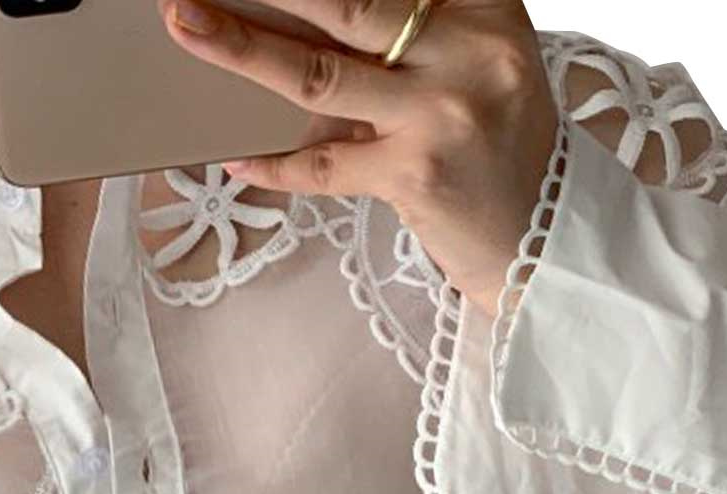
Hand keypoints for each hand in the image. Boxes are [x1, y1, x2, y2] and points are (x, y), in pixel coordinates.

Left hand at [159, 0, 560, 315]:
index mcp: (486, 4)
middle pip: (345, 2)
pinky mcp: (416, 175)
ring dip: (242, 49)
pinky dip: (274, 165)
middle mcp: (469, 50)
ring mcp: (441, 114)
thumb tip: (300, 16)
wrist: (540, 237)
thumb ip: (412, 30)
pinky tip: (236, 157)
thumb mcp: (475, 61)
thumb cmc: (494, 143)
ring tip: (186, 27)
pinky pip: (323, 164)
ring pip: (319, 73)